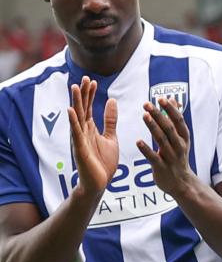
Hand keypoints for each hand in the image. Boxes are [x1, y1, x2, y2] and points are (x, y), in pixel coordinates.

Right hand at [67, 76, 117, 196]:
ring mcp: (80, 140)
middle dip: (82, 94)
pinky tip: (71, 111)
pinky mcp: (80, 149)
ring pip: (77, 117)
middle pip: (81, 108)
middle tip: (83, 78)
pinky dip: (73, 121)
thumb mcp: (110, 137)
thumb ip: (110, 120)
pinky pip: (76, 133)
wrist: (100, 183)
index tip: (92, 80)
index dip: (90, 94)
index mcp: (90, 128)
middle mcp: (82, 132)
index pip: (88, 107)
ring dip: (75, 102)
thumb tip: (111, 100)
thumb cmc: (103, 161)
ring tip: (74, 87)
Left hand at [138, 98, 196, 196]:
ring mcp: (171, 157)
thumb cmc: (178, 156)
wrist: (181, 183)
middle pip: (169, 128)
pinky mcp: (162, 168)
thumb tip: (173, 99)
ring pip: (162, 140)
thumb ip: (175, 118)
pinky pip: (153, 158)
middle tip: (147, 104)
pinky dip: (146, 150)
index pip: (178, 120)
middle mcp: (179, 146)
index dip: (170, 110)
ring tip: (144, 116)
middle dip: (158, 115)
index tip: (161, 99)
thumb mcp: (181, 138)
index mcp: (184, 137)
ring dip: (153, 128)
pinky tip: (138, 141)